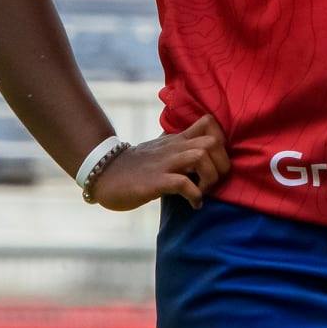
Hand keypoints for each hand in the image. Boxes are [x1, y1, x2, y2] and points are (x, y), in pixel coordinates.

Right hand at [89, 114, 230, 210]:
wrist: (104, 173)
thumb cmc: (135, 167)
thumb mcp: (162, 152)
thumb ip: (180, 150)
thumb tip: (203, 159)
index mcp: (177, 140)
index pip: (209, 123)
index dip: (222, 141)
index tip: (218, 162)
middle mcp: (174, 148)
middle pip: (213, 141)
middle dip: (222, 164)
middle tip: (214, 182)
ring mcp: (164, 163)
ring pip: (200, 156)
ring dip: (210, 178)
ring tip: (204, 192)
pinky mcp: (154, 181)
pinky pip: (183, 183)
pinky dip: (195, 195)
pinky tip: (194, 204)